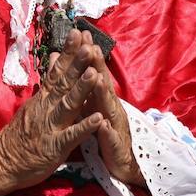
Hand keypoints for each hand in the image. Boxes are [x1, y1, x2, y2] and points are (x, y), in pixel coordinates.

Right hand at [0, 29, 103, 195]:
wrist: (1, 163)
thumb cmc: (21, 135)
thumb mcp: (32, 105)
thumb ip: (47, 83)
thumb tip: (55, 58)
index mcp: (44, 98)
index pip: (57, 70)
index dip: (69, 52)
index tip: (79, 33)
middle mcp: (47, 107)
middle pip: (64, 82)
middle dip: (78, 63)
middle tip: (89, 45)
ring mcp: (51, 126)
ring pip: (68, 104)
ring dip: (82, 89)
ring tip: (95, 74)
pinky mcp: (55, 146)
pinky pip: (72, 135)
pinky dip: (84, 127)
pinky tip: (98, 119)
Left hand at [78, 31, 144, 187]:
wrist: (123, 163)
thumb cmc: (104, 131)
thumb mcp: (93, 105)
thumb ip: (84, 86)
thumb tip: (72, 63)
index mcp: (100, 97)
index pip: (94, 71)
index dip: (88, 53)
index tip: (81, 33)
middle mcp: (109, 106)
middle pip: (103, 83)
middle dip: (98, 65)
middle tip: (92, 46)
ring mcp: (114, 124)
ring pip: (107, 106)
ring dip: (103, 92)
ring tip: (97, 77)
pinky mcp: (114, 145)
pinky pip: (109, 137)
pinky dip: (106, 130)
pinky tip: (102, 124)